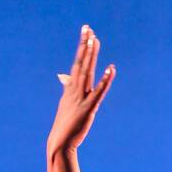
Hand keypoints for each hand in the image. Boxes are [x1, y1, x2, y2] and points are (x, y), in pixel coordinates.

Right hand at [46, 24, 115, 168]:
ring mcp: (81, 98)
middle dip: (85, 45)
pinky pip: (98, 92)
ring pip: (87, 73)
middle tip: (88, 28)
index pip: (77, 63)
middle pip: (81, 63)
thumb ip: (66, 88)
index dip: (82, 47)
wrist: (60, 142)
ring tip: (95, 40)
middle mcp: (74, 89)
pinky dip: (105, 80)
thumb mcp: (65, 103)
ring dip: (91, 56)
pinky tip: (111, 69)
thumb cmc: (64, 124)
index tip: (86, 32)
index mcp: (70, 88)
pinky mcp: (88, 108)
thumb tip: (62, 76)